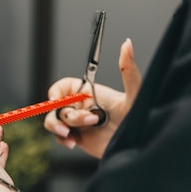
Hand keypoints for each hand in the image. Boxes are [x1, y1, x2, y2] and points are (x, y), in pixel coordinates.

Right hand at [44, 38, 141, 157]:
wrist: (135, 148)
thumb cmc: (137, 120)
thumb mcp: (134, 95)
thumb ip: (129, 71)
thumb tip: (127, 44)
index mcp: (89, 93)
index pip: (62, 87)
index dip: (56, 92)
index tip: (57, 100)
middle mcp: (81, 106)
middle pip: (58, 107)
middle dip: (72, 116)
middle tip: (93, 120)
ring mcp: (78, 123)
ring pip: (53, 121)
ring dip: (59, 127)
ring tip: (70, 135)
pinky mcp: (77, 138)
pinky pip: (59, 137)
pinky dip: (63, 140)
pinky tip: (73, 143)